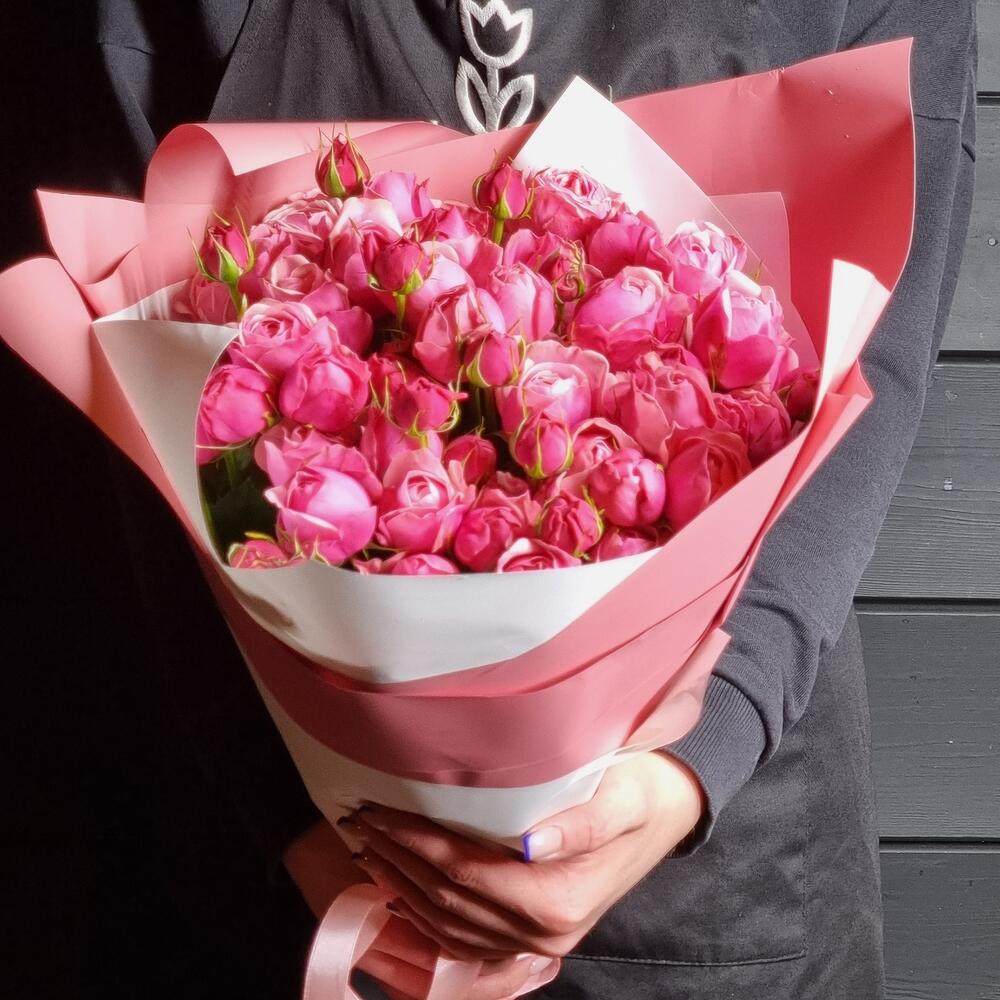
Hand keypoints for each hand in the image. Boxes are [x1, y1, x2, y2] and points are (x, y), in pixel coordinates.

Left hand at [342, 751, 705, 962]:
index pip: (465, 873)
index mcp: (559, 896)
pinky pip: (470, 947)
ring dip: (403, 889)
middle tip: (359, 821)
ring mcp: (541, 943)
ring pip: (451, 926)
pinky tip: (401, 902)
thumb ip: (582, 820)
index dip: (415, 845)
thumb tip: (531, 842)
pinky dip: (428, 927)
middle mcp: (545, 931)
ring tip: (367, 851)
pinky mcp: (539, 939)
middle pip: (450, 901)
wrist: (673, 809)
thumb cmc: (644, 789)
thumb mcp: (623, 794)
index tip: (377, 811)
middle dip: (398, 860)